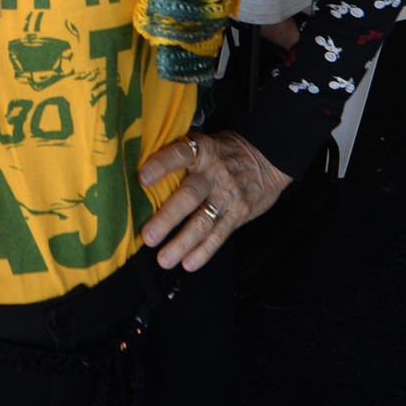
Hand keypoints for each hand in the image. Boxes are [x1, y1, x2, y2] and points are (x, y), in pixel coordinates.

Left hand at [136, 130, 289, 271]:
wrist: (268, 157)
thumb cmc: (224, 151)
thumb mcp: (206, 143)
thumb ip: (180, 155)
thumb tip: (137, 169)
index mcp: (203, 151)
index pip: (181, 153)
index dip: (162, 164)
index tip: (142, 177)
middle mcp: (215, 173)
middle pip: (190, 196)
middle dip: (168, 218)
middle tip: (148, 236)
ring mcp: (228, 195)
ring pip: (204, 221)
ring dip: (183, 242)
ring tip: (164, 259)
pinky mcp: (238, 214)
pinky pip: (220, 234)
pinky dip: (205, 251)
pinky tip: (189, 263)